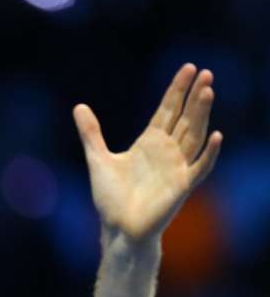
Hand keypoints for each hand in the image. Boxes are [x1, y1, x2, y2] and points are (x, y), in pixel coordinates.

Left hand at [73, 63, 222, 247]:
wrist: (117, 228)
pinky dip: (209, 153)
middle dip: (194, 96)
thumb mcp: (98, 159)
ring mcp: (177, 167)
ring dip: (203, 115)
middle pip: (185, 117)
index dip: (177, 90)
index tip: (188, 68)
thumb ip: (91, 133)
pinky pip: (200, 167)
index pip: (167, 110)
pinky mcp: (182, 186)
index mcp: (150, 142)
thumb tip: (78, 107)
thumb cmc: (111, 197)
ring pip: (195, 135)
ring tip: (208, 91)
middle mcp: (168, 151)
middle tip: (204, 72)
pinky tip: (217, 136)